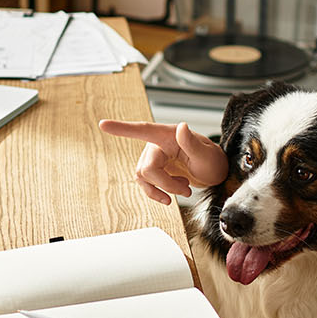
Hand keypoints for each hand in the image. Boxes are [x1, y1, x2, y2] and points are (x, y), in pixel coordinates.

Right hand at [98, 120, 228, 204]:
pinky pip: (145, 183)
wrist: (213, 173)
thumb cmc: (212, 160)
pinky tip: (172, 192)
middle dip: (165, 183)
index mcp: (168, 135)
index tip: (103, 125)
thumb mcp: (207, 154)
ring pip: (143, 177)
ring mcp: (153, 157)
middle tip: (186, 189)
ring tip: (183, 189)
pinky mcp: (153, 170)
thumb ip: (192, 142)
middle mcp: (157, 144)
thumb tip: (181, 127)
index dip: (122, 128)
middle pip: (147, 168)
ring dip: (162, 188)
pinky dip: (157, 192)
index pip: (143, 129)